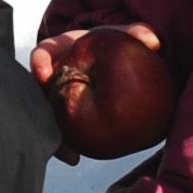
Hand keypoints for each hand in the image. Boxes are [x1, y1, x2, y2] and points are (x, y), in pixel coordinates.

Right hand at [30, 24, 175, 160]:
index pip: (43, 55)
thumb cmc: (118, 46)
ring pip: (47, 117)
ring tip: (59, 146)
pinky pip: (62, 134)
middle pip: (38, 91)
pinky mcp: (67, 119)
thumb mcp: (125, 36)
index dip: (40, 63)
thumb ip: (138, 33)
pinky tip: (73, 158)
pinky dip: (64, 148)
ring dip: (49, 132)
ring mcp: (59, 99)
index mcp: (63, 53)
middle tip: (48, 116)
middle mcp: (55, 77)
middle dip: (38, 104)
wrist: (123, 66)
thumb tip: (154, 41)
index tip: (44, 72)